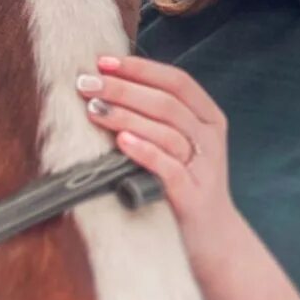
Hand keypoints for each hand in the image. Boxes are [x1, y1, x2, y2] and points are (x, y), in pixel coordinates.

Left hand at [79, 53, 244, 252]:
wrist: (212, 238)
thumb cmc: (185, 184)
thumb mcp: (180, 145)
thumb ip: (157, 117)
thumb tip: (108, 85)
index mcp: (209, 118)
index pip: (177, 81)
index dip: (140, 68)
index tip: (103, 61)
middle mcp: (210, 137)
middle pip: (166, 103)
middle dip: (124, 88)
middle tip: (87, 83)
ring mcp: (204, 166)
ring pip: (166, 130)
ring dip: (126, 116)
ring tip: (94, 108)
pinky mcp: (193, 194)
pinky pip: (168, 167)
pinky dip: (144, 151)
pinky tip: (121, 142)